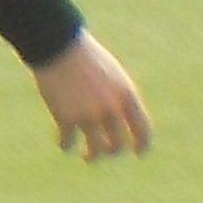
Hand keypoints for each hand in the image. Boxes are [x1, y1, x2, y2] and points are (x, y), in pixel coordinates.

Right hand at [35, 31, 152, 159]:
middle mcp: (110, 108)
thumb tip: (124, 123)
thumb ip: (120, 98)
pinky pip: (68, 143)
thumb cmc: (87, 58)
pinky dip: (66, 145)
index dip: (143, 145)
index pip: (143, 130)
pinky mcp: (65, 117)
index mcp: (126, 95)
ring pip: (95, 151)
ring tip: (88, 156)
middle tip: (106, 150)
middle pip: (118, 145)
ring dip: (92, 156)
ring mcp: (88, 115)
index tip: (138, 152)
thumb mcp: (113, 75)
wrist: (59, 46)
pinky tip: (65, 143)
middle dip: (112, 151)